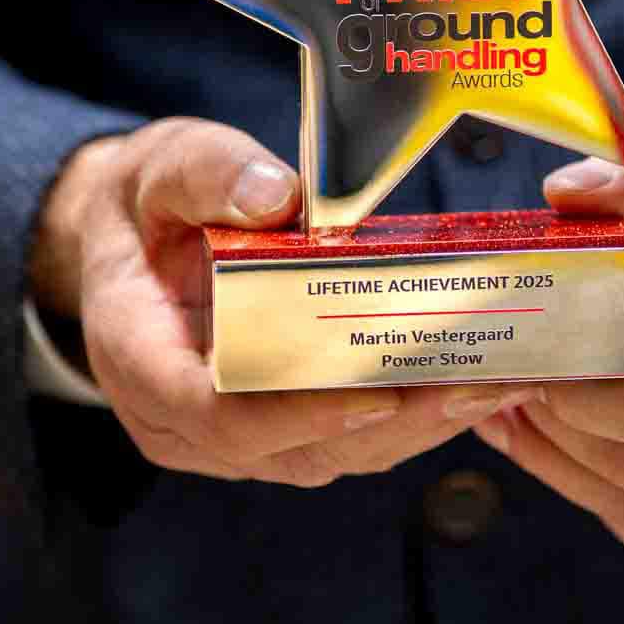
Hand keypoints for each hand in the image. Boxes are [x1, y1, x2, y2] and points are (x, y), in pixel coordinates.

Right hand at [33, 118, 528, 486]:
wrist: (127, 244)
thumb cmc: (143, 206)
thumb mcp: (161, 166)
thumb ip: (210, 175)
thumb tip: (277, 199)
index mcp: (139, 361)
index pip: (217, 414)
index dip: (300, 413)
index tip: (378, 393)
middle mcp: (181, 421)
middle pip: (292, 448)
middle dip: (391, 420)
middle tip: (478, 383)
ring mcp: (227, 439)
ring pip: (329, 456)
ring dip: (415, 427)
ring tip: (496, 383)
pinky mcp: (271, 435)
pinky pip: (342, 443)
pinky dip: (406, 419)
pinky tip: (470, 383)